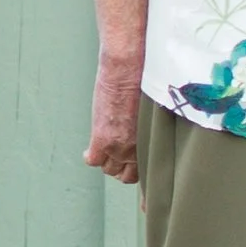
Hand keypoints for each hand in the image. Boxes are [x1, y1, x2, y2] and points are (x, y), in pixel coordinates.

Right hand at [86, 52, 142, 182]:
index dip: (139, 175)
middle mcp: (136, 149)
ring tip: (106, 148)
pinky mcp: (101, 139)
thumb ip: (151, 132)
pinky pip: (93, 160)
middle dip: (122, 167)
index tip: (136, 175)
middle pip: (126, 175)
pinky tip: (91, 149)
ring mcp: (117, 147)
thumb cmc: (145, 84)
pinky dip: (90, 156)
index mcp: (153, 143)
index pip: (145, 173)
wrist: (128, 71)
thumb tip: (149, 138)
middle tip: (118, 155)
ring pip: (109, 169)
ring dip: (107, 160)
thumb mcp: (154, 114)